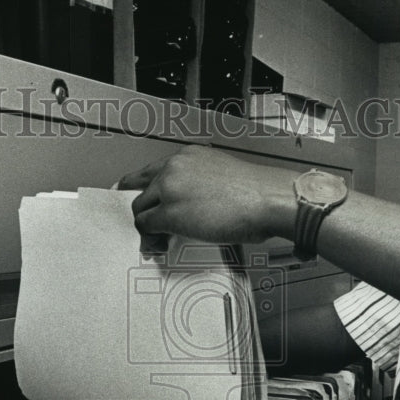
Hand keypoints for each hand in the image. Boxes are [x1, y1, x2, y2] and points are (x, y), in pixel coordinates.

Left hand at [118, 145, 297, 244]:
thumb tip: (190, 201)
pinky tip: (161, 242)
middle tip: (148, 224)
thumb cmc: (256, 192)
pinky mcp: (169, 213)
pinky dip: (151, 237)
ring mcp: (169, 189)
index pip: (151, 170)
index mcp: (187, 156)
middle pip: (141, 191)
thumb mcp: (221, 174)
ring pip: (140, 210)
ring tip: (159, 237)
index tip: (134, 194)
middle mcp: (174, 168)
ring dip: (148, 225)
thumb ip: (198, 182)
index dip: (141, 187)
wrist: (265, 199)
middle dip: (144, 209)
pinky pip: (147, 226)